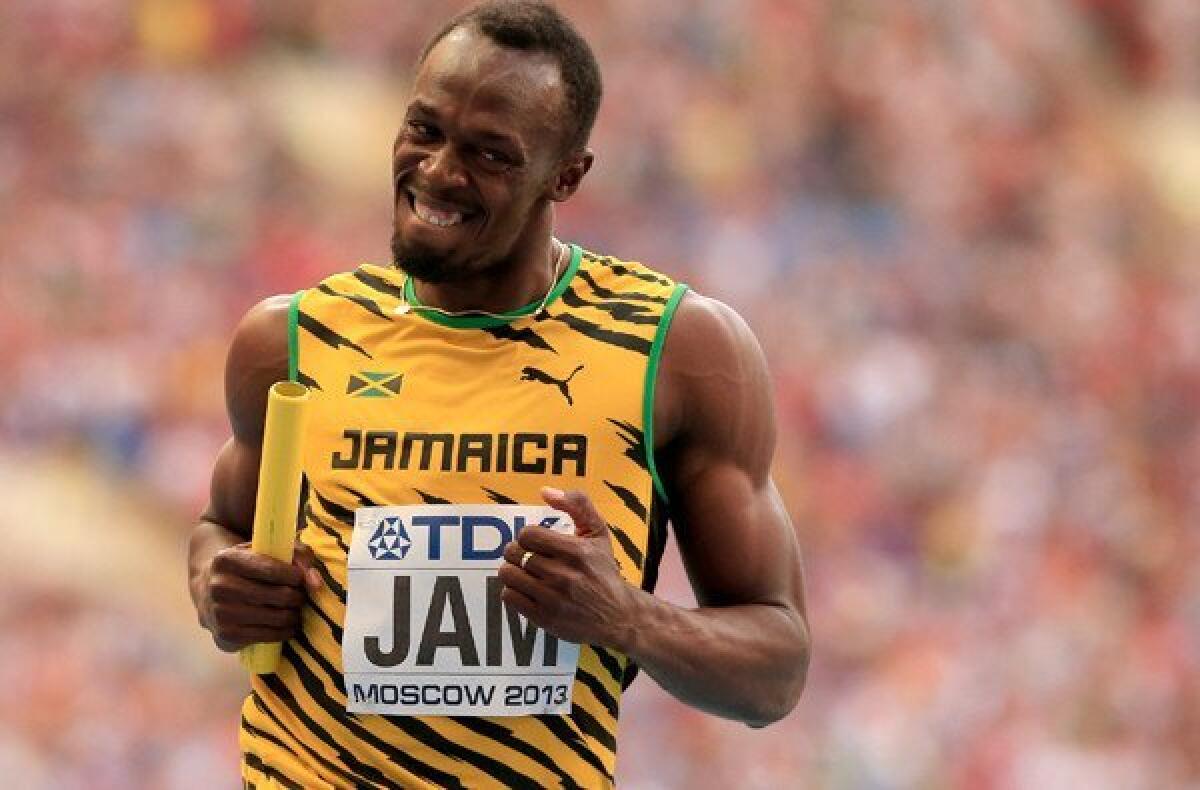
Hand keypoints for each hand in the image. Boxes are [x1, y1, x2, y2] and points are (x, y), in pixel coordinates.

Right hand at [196, 540, 321, 651]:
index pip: (272, 570)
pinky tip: (286, 624)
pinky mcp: (226, 635)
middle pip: (280, 596)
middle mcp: (219, 586)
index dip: (295, 575)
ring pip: (278, 618)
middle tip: (299, 596)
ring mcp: (220, 613)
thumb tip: (316, 584)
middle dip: (298, 597)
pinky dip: (285, 631)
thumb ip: (297, 556)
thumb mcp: (266, 550)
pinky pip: (270, 636)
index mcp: (227, 560)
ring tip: (294, 609)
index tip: (299, 578)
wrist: (207, 590)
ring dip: (294, 615)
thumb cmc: (246, 567)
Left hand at [498, 487, 640, 647]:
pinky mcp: (544, 618)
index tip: (536, 542)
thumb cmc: (604, 571)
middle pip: (515, 553)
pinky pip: (509, 597)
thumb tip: (544, 491)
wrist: (618, 616)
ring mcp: (552, 598)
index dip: (528, 536)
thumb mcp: (598, 533)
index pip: (528, 535)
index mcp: (576, 551)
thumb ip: (577, 504)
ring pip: (508, 575)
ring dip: (512, 570)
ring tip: (524, 572)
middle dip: (517, 552)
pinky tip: (526, 589)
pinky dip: (512, 591)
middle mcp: (563, 575)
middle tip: (527, 556)